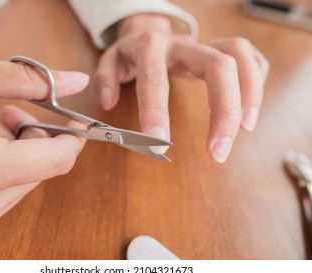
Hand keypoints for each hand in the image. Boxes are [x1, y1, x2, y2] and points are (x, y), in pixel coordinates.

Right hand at [0, 54, 88, 252]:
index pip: (55, 160)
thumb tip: (75, 83)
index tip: (77, 121)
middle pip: (40, 172)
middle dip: (34, 140)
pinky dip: (1, 172)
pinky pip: (3, 197)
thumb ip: (24, 80)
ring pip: (23, 185)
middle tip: (12, 114)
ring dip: (16, 155)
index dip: (73, 138)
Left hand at [95, 14, 268, 161]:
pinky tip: (249, 108)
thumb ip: (106, 78)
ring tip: (245, 128)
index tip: (160, 144)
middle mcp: (182, 44)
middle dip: (223, 109)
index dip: (157, 110)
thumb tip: (109, 101)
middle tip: (219, 150)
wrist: (149, 31)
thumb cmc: (131, 53)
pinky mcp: (221, 49)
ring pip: (239, 56)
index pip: (155, 78)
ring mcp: (205, 45)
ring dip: (249, 93)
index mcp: (150, 48)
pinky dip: (256, 82)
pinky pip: (250, 57)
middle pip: (217, 65)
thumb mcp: (111, 61)